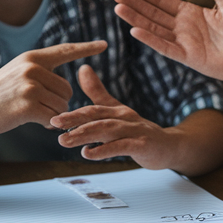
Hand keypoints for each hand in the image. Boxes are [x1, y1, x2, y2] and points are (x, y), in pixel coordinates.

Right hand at [0, 40, 106, 134]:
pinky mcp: (27, 105)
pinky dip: (48, 124)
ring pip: (62, 106)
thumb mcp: (18, 74)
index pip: (65, 50)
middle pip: (68, 89)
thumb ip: (40, 73)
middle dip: (59, 103)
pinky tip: (34, 122)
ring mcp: (29, 86)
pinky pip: (53, 118)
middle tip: (39, 107)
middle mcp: (32, 68)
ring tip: (33, 113)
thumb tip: (66, 87)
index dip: (86, 48)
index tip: (105, 44)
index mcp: (33, 58)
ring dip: (53, 115)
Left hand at [50, 65, 178, 166]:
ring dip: (84, 135)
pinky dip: (104, 150)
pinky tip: (88, 154)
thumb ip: (99, 93)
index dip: (73, 114)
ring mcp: (135, 131)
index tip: (53, 119)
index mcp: (117, 111)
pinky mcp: (143, 145)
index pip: (92, 110)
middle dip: (74, 121)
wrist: (169, 146)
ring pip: (107, 130)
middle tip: (54, 125)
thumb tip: (82, 68)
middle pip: (97, 117)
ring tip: (65, 141)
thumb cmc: (139, 131)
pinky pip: (122, 146)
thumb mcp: (118, 112)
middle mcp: (125, 118)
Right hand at [112, 0, 222, 95]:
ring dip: (136, 19)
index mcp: (192, 13)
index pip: (162, 1)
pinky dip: (151, 39)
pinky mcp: (190, 58)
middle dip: (134, 3)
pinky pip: (166, 47)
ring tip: (118, 7)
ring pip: (154, 29)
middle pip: (153, 13)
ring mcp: (185, 43)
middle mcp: (185, 28)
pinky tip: (135, 30)